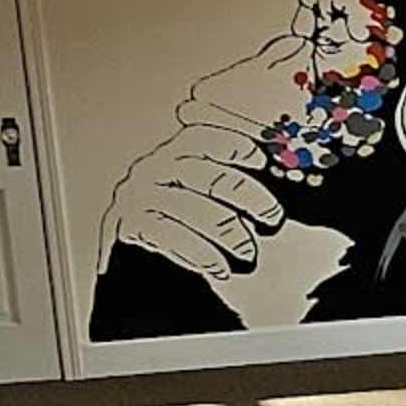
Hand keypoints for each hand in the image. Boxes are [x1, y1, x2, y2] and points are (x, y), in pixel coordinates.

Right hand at [102, 127, 285, 277]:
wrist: (143, 262)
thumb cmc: (182, 221)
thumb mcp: (202, 194)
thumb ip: (229, 182)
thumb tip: (273, 188)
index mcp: (175, 153)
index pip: (204, 138)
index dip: (235, 145)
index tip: (262, 160)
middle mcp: (155, 169)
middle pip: (208, 175)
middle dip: (249, 196)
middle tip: (272, 216)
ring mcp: (141, 196)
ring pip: (195, 209)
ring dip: (231, 234)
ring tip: (247, 251)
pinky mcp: (133, 226)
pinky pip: (174, 238)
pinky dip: (204, 255)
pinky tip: (220, 267)